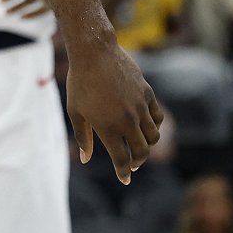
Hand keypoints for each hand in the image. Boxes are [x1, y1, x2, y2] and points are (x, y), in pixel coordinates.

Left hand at [65, 39, 163, 183]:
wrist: (94, 52)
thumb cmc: (80, 82)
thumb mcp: (75, 111)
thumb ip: (82, 137)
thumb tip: (85, 159)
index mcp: (108, 128)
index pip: (122, 160)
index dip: (124, 173)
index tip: (125, 179)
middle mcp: (127, 121)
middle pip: (142, 152)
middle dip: (137, 162)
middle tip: (131, 164)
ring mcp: (140, 107)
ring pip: (154, 136)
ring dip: (147, 145)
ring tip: (139, 146)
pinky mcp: (148, 94)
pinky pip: (157, 117)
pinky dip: (154, 126)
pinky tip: (146, 126)